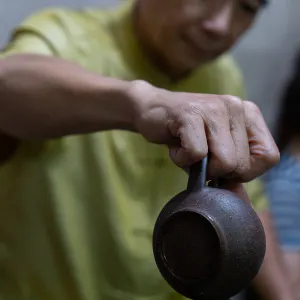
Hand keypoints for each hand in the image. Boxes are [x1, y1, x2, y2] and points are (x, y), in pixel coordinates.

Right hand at [131, 80, 278, 181]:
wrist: (151, 109)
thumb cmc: (185, 133)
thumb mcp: (215, 149)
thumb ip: (231, 172)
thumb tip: (240, 204)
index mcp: (248, 114)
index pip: (268, 157)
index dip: (245, 172)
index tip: (222, 167)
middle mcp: (236, 107)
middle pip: (243, 165)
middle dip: (218, 172)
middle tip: (199, 157)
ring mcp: (214, 108)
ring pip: (225, 162)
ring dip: (200, 167)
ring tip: (187, 151)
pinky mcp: (191, 114)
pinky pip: (197, 154)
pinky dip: (182, 160)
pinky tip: (176, 147)